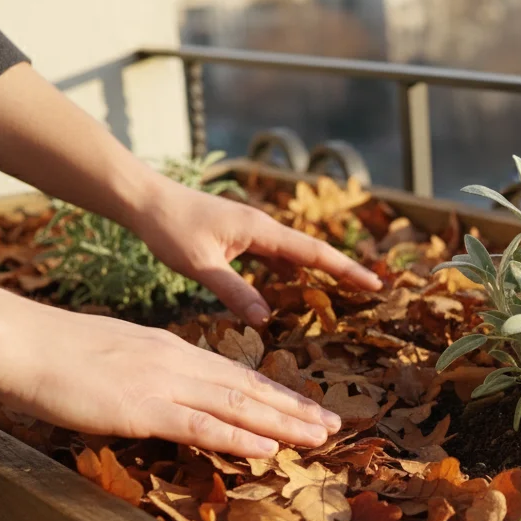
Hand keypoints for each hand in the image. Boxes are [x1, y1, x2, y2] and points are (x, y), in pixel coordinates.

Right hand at [0, 303, 340, 457]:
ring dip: (284, 424)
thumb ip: (149, 375)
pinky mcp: (143, 408)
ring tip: (320, 437)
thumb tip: (166, 394)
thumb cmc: (59, 352)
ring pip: (238, 406)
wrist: (24, 343)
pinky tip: (267, 448)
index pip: (237, 376)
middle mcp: (179, 364)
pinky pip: (200, 426)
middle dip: (295, 409)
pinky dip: (237, 438)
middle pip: (249, 390)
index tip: (307, 406)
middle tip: (335, 425)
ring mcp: (164, 385)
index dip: (276, 393)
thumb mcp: (118, 356)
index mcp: (173, 351)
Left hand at [128, 177, 381, 324]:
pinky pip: (273, 256)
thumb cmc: (169, 228)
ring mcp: (252, 231)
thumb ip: (234, 292)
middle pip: (312, 252)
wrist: (144, 199)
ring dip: (317, 271)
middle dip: (342, 271)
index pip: (315, 253)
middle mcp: (263, 228)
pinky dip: (289, 271)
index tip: (375, 285)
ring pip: (293, 254)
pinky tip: (290, 284)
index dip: (347, 271)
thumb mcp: (200, 265)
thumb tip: (267, 320)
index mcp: (261, 230)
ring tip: (340, 292)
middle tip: (371, 290)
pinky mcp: (239, 236)